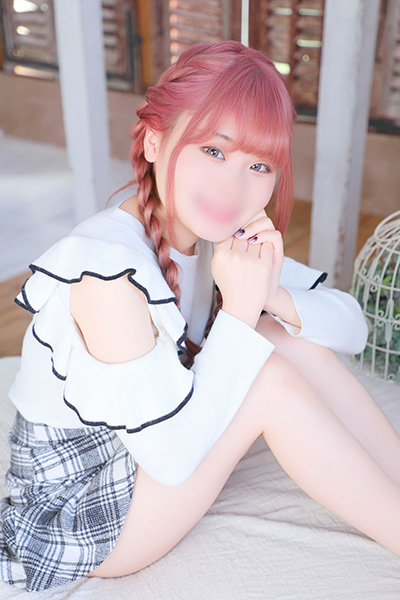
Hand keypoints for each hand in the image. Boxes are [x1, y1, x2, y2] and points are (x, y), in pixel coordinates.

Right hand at [211, 211, 282, 327]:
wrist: (242, 305)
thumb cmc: (230, 284)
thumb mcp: (217, 267)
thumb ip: (221, 248)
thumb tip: (230, 227)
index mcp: (220, 256)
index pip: (229, 232)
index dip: (235, 231)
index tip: (238, 234)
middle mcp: (234, 257)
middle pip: (243, 233)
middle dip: (247, 235)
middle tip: (248, 243)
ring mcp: (250, 261)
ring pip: (256, 237)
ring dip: (257, 241)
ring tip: (254, 250)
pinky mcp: (264, 265)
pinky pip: (267, 244)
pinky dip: (266, 247)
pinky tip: (262, 255)